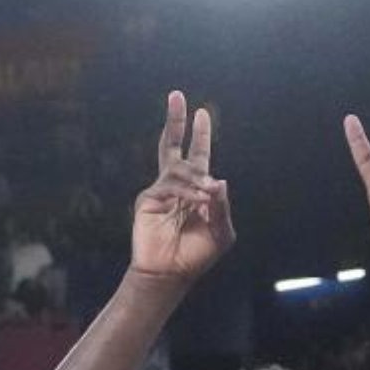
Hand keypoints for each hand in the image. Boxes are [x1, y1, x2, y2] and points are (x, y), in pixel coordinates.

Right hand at [130, 91, 234, 283]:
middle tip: (176, 95)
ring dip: (195, 180)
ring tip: (205, 195)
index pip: (197, 156)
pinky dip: (186, 192)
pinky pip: (170, 186)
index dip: (199, 135)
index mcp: (195, 190)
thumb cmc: (196, 255)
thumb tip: (219, 179)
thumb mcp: (221, 232)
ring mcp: (160, 190)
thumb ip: (222, 207)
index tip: (202, 112)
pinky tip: (196, 201)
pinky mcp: (147, 199)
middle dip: (176, 121)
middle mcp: (176, 185)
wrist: (170, 273)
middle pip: (174, 145)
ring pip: (178, 169)